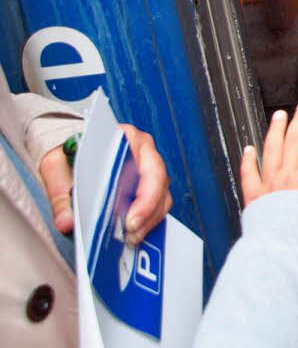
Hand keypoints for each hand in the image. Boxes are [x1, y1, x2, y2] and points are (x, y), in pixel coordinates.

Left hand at [39, 125, 172, 243]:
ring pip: (162, 196)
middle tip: (131, 232)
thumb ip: (60, 196)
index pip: (145, 163)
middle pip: (158, 181)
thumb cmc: (67, 156)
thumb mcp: (55, 168)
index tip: (129, 217)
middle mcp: (144, 152)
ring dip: (149, 219)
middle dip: (147, 210)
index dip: (143, 193)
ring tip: (130, 238)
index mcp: (127, 138)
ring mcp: (149, 170)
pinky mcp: (149, 187)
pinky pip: (158, 205)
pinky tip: (133, 234)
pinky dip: (148, 221)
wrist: (69, 155)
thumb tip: (66, 222)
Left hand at [241, 102, 297, 212]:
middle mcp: (288, 175)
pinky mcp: (254, 195)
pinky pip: (248, 172)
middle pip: (294, 139)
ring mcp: (269, 182)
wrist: (285, 250)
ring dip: (275, 130)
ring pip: (271, 148)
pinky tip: (248, 148)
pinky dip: (248, 159)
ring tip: (279, 116)